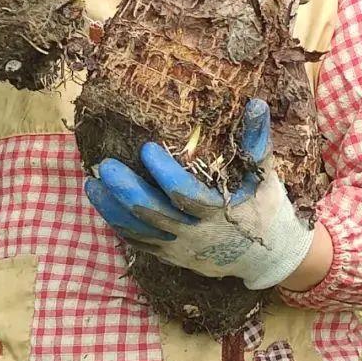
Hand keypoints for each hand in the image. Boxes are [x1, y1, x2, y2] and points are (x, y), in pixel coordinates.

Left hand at [84, 99, 314, 290]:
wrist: (270, 258)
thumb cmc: (266, 208)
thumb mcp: (265, 176)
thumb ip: (256, 141)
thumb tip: (255, 102)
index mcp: (219, 213)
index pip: (185, 195)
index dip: (164, 174)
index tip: (146, 148)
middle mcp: (197, 235)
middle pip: (155, 214)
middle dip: (127, 191)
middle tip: (104, 166)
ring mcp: (182, 249)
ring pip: (141, 231)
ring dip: (114, 209)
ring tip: (91, 184)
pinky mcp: (173, 256)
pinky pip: (141, 243)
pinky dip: (120, 226)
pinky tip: (102, 205)